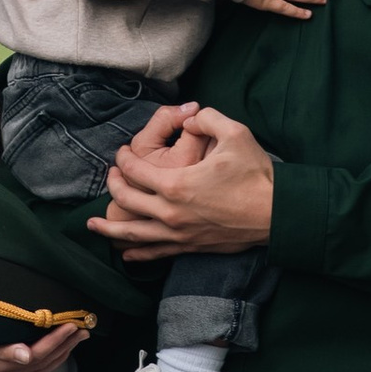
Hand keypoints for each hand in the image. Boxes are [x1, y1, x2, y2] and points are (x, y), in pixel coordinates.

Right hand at [0, 322, 85, 371]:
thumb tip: (27, 355)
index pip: (36, 354)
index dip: (56, 341)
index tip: (71, 325)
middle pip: (43, 363)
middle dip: (65, 347)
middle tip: (83, 329)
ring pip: (40, 368)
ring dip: (60, 353)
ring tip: (75, 338)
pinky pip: (31, 368)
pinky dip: (47, 358)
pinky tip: (53, 348)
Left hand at [89, 104, 277, 254]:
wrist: (277, 215)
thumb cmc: (256, 174)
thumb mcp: (234, 133)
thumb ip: (206, 119)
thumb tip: (190, 117)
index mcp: (176, 184)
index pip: (135, 171)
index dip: (123, 159)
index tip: (122, 153)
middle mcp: (170, 212)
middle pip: (127, 200)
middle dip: (114, 186)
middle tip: (112, 176)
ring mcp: (179, 233)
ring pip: (133, 234)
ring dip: (110, 228)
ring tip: (93, 225)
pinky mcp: (190, 247)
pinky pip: (155, 253)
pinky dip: (137, 254)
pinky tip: (125, 254)